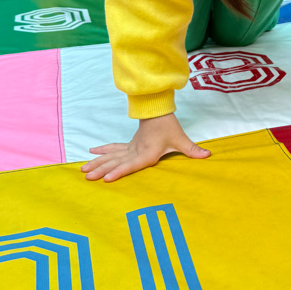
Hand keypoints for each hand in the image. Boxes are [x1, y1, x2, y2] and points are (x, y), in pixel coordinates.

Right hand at [81, 113, 209, 182]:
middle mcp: (135, 151)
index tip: (106, 178)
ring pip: (110, 156)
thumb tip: (207, 155)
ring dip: (97, 162)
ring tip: (83, 169)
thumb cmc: (169, 126)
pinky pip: (113, 149)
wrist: (159, 111)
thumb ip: (192, 150)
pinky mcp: (129, 144)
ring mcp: (130, 148)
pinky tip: (91, 153)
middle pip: (115, 161)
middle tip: (87, 176)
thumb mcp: (181, 139)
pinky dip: (102, 151)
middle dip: (100, 169)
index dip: (119, 172)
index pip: (131, 165)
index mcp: (147, 153)